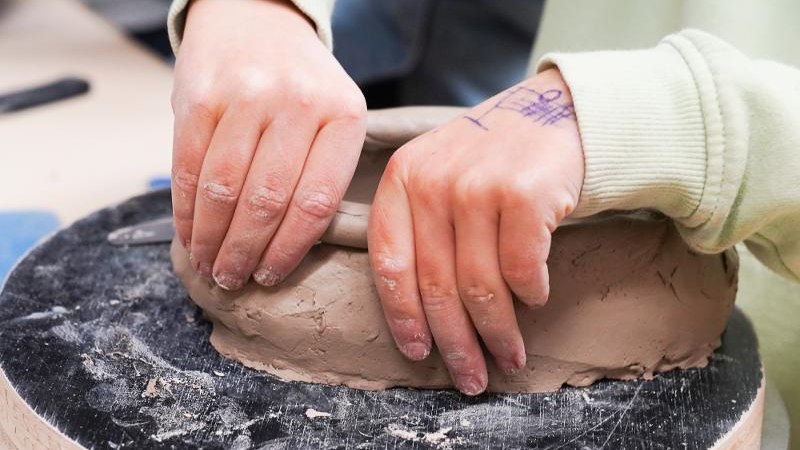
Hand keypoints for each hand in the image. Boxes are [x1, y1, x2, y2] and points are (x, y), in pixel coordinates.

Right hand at [171, 0, 366, 289]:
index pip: (316, 202)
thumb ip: (320, 171)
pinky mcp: (200, 93)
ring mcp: (247, 95)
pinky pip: (187, 166)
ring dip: (212, 239)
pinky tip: (189, 234)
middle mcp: (298, 102)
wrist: (256, 18)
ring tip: (210, 265)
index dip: (288, 250)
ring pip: (224, 189)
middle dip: (245, 253)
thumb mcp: (333, 115)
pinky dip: (185, 210)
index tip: (271, 276)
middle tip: (233, 279)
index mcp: (344, 115)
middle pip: (266, 201)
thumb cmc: (299, 82)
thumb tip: (285, 251)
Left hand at [368, 69, 583, 394]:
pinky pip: (522, 270)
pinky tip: (535, 300)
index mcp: (402, 180)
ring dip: (497, 333)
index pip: (390, 264)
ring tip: (508, 356)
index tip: (418, 353)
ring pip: (480, 287)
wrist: (554, 113)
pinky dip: (530, 294)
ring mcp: (477, 186)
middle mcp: (433, 182)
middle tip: (471, 378)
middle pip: (436, 286)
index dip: (403, 318)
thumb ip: (421, 230)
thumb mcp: (439, 178)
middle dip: (455, 343)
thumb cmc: (493, 161)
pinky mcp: (523, 194)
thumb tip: (422, 319)